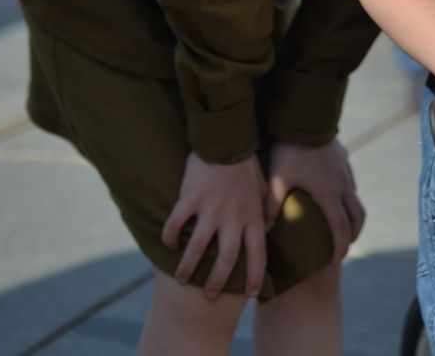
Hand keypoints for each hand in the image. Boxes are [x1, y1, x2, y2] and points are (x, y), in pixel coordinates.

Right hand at [162, 154, 267, 298]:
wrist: (227, 139)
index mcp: (254, 216)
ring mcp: (211, 208)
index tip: (250, 293)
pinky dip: (171, 236)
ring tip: (182, 279)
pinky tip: (168, 244)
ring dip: (189, 267)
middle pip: (227, 259)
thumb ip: (265, 212)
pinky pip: (177, 223)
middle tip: (209, 295)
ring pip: (199, 247)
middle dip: (217, 282)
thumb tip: (266, 231)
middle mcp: (234, 217)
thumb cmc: (246, 166)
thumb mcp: (263, 190)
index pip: (258, 255)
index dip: (256, 276)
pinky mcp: (191, 197)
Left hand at [263, 140, 364, 263]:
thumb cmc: (289, 151)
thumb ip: (272, 206)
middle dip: (353, 234)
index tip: (334, 260)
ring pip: (356, 199)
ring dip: (351, 216)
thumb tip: (262, 231)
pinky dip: (347, 197)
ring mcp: (346, 172)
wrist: (305, 118)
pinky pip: (351, 184)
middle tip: (342, 245)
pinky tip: (334, 195)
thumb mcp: (278, 180)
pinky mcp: (344, 159)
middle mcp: (343, 185)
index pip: (342, 229)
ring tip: (340, 224)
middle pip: (358, 217)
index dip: (340, 247)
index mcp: (329, 195)